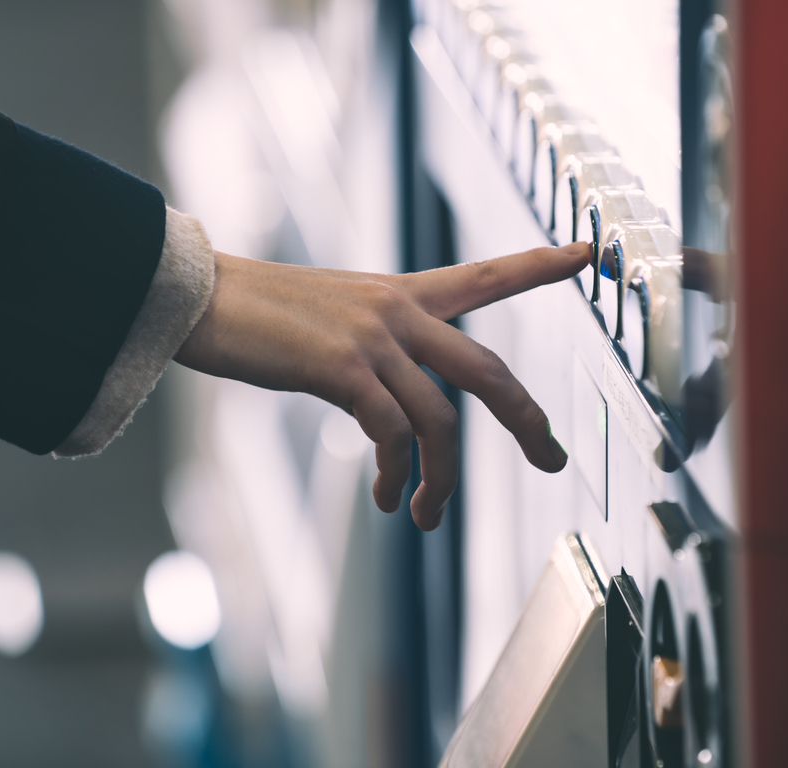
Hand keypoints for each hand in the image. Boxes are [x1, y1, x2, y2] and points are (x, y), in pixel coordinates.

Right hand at [174, 242, 589, 529]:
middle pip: (487, 369)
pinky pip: (393, 433)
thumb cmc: (259, 314)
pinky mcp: (342, 369)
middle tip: (552, 458)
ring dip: (440, 480)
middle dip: (526, 419)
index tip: (587, 253)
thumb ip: (378, 353)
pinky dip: (395, 473)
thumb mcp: (334, 319)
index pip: (485, 276)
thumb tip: (398, 421)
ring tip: (425, 516)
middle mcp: (397, 311)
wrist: (200, 298)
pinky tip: (385, 494)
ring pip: (440, 421)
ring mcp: (372, 338)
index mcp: (401, 294)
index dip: (539, 266)